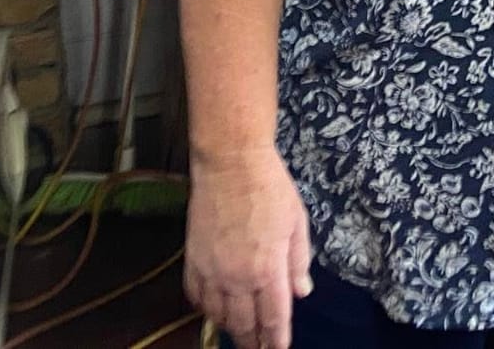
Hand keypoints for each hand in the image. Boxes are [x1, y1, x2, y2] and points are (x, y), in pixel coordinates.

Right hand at [184, 145, 313, 348]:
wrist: (230, 163)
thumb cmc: (269, 187)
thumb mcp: (297, 222)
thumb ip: (299, 262)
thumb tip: (301, 293)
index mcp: (268, 268)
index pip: (274, 318)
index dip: (276, 340)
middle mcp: (237, 277)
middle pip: (244, 324)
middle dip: (253, 341)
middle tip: (259, 348)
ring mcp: (211, 270)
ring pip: (217, 315)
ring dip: (229, 327)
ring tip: (239, 332)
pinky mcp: (192, 259)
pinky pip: (195, 296)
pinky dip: (205, 308)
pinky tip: (213, 309)